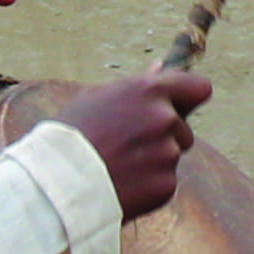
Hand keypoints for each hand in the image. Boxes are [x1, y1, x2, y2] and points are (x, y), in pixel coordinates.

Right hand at [58, 68, 217, 216]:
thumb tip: (160, 68)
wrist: (55, 185)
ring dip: (155, 160)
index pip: (199, 88)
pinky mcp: (166, 185)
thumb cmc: (69, 136)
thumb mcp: (95, 98)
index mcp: (149, 91)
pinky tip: (122, 185)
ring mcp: (167, 153)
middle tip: (128, 146)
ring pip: (172, 155)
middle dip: (165, 136)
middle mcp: (164, 119)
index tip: (181, 106)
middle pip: (184, 127)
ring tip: (119, 166)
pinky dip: (149, 185)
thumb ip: (135, 84)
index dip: (189, 97)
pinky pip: (165, 182)